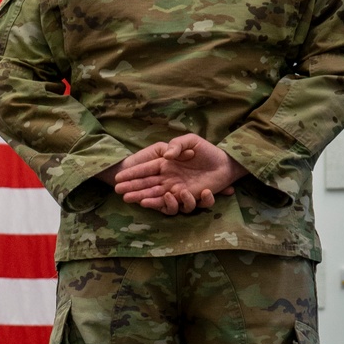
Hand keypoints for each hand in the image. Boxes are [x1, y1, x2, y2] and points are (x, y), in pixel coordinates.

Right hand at [113, 135, 244, 213]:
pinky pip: (173, 203)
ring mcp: (176, 188)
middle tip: (119, 192)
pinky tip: (156, 200)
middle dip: (132, 188)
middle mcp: (168, 178)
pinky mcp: (186, 197)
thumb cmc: (207, 150)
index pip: (145, 169)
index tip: (118, 177)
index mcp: (165, 164)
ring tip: (133, 199)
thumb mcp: (190, 140)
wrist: (225, 163)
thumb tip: (166, 156)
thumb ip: (177, 145)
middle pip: (146, 185)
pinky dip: (163, 203)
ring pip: (156, 196)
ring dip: (144, 198)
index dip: (132, 174)